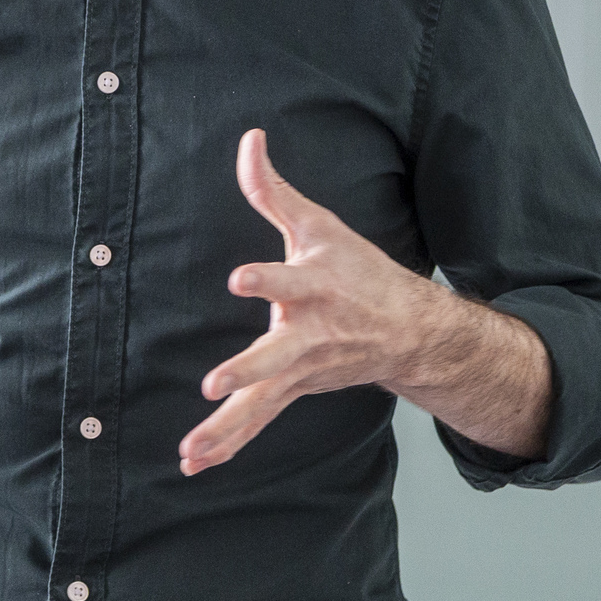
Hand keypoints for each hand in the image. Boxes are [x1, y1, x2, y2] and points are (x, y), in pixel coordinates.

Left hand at [179, 130, 458, 475]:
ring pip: (262, 401)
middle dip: (247, 370)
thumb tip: (249, 138)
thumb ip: (273, 189)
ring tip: (191, 448)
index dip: (265, 278)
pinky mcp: (293, 390)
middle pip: (275, 355)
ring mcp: (302, 369)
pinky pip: (256, 421)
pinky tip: (193, 463)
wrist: (408, 330)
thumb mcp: (319, 224)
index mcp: (315, 288)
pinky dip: (227, 444)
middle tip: (213, 384)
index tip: (238, 279)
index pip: (288, 280)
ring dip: (227, 427)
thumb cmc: (356, 269)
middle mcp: (309, 334)